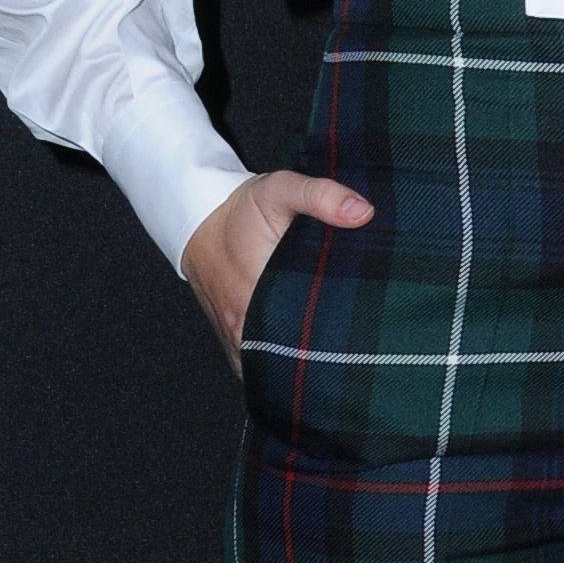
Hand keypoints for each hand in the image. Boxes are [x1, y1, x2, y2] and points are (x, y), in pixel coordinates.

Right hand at [180, 168, 374, 373]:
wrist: (198, 224)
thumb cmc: (240, 211)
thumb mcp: (278, 190)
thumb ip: (320, 196)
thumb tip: (363, 212)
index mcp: (256, 297)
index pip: (309, 334)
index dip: (340, 332)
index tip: (365, 323)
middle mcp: (244, 329)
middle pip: (297, 357)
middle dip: (329, 352)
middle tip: (360, 337)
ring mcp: (238, 345)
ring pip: (279, 369)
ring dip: (307, 363)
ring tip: (341, 352)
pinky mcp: (236, 350)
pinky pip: (264, 372)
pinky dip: (285, 369)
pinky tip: (311, 360)